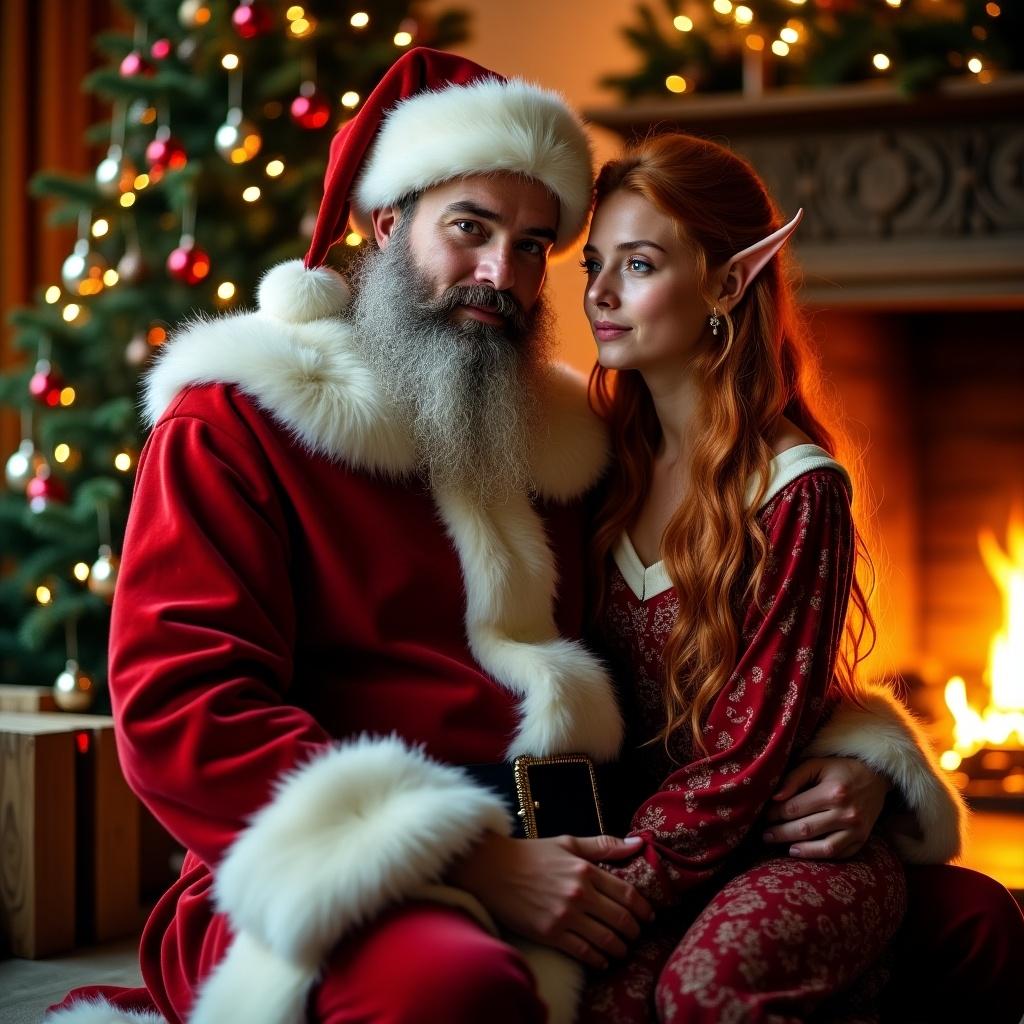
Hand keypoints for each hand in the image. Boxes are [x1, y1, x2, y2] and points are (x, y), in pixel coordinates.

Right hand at [448, 832, 653, 968]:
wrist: (492, 869)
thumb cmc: (531, 854)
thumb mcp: (568, 842)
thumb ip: (604, 845)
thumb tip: (639, 843)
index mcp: (585, 869)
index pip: (627, 894)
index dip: (643, 908)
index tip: (648, 916)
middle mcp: (579, 894)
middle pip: (621, 920)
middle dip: (634, 931)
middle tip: (637, 935)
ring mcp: (565, 916)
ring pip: (606, 940)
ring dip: (620, 948)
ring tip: (623, 950)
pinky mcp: (550, 934)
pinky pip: (584, 953)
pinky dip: (599, 960)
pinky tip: (603, 960)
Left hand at [762, 757, 890, 858]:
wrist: (876, 776)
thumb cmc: (840, 768)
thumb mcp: (816, 764)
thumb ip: (794, 778)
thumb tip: (774, 797)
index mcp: (833, 792)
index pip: (795, 808)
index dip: (775, 814)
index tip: (763, 816)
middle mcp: (846, 813)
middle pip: (805, 829)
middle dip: (780, 833)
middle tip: (764, 835)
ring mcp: (857, 829)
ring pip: (822, 847)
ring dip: (798, 849)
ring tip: (779, 847)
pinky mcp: (863, 839)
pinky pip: (838, 854)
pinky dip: (818, 855)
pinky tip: (801, 851)